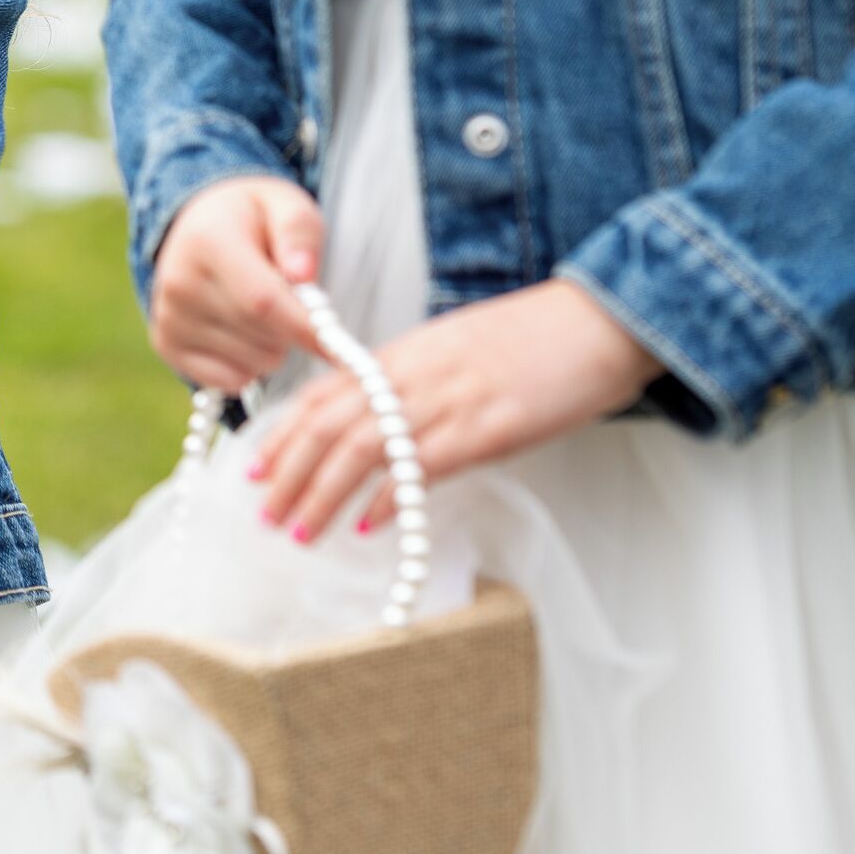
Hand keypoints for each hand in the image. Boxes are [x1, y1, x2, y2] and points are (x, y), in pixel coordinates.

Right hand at [147, 176, 325, 390]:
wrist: (200, 222)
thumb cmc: (254, 217)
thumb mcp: (285, 204)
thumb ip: (299, 232)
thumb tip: (303, 275)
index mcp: (209, 241)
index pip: (263, 302)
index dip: (307, 330)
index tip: (340, 349)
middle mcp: (179, 282)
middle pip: (261, 338)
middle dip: (293, 331)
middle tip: (292, 301)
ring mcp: (168, 317)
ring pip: (251, 364)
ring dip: (272, 348)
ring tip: (263, 310)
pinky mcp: (166, 343)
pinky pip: (230, 381)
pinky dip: (248, 365)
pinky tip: (242, 331)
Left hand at [249, 280, 663, 541]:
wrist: (600, 321)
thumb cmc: (535, 341)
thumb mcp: (459, 352)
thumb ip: (416, 382)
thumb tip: (383, 424)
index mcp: (405, 353)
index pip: (323, 392)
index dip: (283, 432)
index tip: (254, 467)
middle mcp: (414, 373)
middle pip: (328, 424)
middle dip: (290, 474)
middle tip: (264, 515)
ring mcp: (448, 399)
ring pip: (361, 447)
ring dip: (323, 493)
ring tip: (299, 532)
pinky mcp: (487, 426)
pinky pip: (422, 463)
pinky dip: (389, 495)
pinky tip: (368, 523)